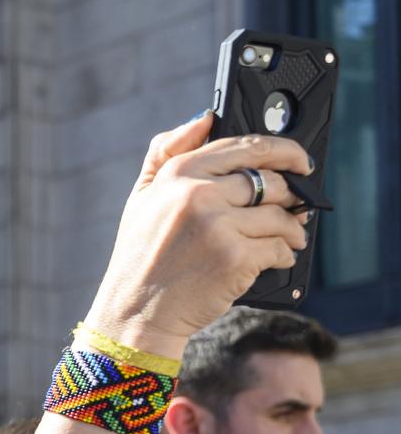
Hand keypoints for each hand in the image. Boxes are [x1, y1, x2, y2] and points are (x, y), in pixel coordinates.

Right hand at [83, 115, 310, 361]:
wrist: (134, 315)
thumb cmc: (140, 258)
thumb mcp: (141, 199)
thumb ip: (165, 153)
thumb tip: (204, 118)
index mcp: (178, 174)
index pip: (245, 147)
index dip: (283, 151)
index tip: (300, 161)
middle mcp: (198, 195)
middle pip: (270, 181)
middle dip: (292, 194)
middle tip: (297, 205)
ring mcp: (218, 226)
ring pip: (280, 216)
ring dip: (292, 229)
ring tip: (289, 237)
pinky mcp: (235, 258)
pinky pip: (279, 247)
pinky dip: (284, 255)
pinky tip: (275, 259)